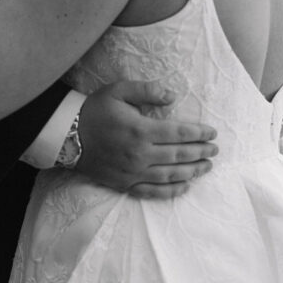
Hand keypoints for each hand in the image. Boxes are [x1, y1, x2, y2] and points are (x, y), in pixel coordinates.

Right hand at [76, 80, 217, 198]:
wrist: (68, 135)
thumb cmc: (95, 109)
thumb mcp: (118, 91)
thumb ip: (147, 90)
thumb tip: (172, 96)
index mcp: (140, 130)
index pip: (178, 133)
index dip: (199, 133)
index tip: (212, 132)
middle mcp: (140, 154)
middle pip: (179, 155)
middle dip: (201, 152)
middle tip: (215, 150)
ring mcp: (133, 172)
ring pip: (170, 175)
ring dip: (192, 171)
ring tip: (207, 167)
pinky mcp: (125, 184)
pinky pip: (153, 191)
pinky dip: (171, 191)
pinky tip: (185, 186)